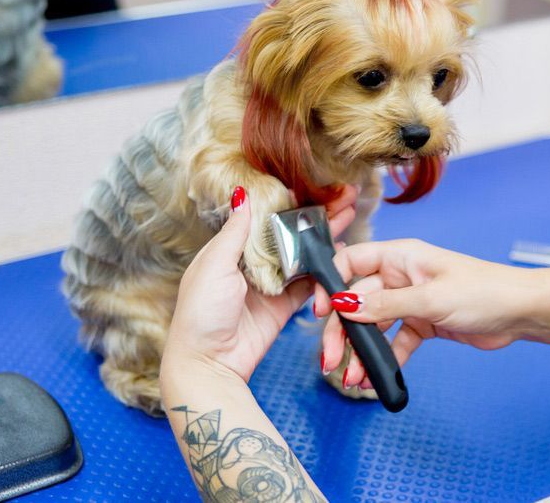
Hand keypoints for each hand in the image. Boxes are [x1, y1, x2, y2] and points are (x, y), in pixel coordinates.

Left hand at [161, 184, 359, 382]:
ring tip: (349, 216)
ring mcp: (271, 285)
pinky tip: (342, 254)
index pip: (266, 217)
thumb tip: (242, 194)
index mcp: (231, 249)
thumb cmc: (200, 313)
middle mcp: (252, 264)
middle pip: (290, 234)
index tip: (316, 185)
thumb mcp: (213, 265)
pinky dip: (325, 271)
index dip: (291, 202)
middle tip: (345, 196)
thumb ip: (234, 232)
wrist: (208, 364)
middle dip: (317, 216)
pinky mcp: (284, 307)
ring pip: (304, 256)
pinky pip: (309, 285)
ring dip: (325, 238)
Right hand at [313, 239, 531, 388]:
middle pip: (357, 301)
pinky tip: (376, 378)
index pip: (351, 262)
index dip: (330, 284)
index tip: (320, 311)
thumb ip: (385, 305)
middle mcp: (401, 276)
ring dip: (361, 351)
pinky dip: (385, 359)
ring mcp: (411, 301)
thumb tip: (344, 305)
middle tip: (331, 360)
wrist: (520, 313)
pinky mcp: (423, 323)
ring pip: (373, 325)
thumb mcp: (430, 298)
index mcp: (400, 256)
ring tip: (352, 377)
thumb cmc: (484, 290)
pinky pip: (395, 342)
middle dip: (342, 331)